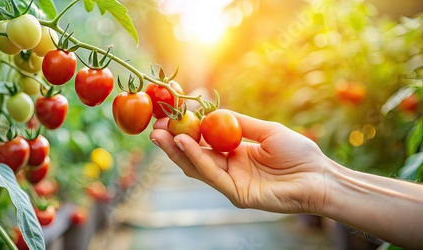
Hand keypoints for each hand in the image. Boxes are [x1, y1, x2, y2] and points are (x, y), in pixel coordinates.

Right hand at [149, 110, 329, 213]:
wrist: (320, 177)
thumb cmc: (299, 153)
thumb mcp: (267, 131)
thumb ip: (240, 123)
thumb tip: (213, 113)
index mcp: (235, 154)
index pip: (203, 143)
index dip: (186, 131)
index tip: (170, 116)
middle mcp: (229, 169)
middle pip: (194, 156)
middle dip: (173, 142)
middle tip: (154, 127)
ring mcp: (231, 183)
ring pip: (197, 167)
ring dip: (177, 151)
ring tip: (159, 135)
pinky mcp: (237, 195)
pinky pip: (212, 175)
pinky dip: (196, 159)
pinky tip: (184, 143)